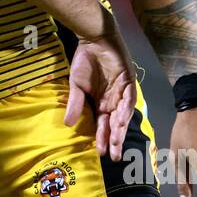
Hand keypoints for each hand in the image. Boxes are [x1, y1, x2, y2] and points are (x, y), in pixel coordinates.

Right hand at [64, 35, 136, 160]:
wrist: (93, 40)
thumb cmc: (84, 61)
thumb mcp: (76, 85)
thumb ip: (75, 104)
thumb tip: (68, 124)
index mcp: (102, 103)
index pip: (103, 125)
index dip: (102, 138)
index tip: (100, 153)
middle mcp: (114, 100)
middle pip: (115, 124)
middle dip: (115, 140)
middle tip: (113, 156)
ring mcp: (122, 91)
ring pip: (123, 114)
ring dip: (120, 128)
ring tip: (116, 141)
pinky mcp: (129, 80)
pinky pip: (129, 97)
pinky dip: (126, 108)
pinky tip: (122, 120)